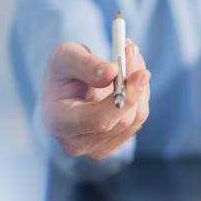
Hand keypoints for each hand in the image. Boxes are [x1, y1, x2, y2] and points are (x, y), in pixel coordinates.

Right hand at [42, 41, 150, 159]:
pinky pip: (138, 119)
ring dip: (139, 86)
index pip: (99, 120)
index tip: (140, 73)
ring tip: (130, 56)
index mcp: (59, 123)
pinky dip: (139, 95)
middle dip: (134, 86)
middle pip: (122, 121)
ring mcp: (97, 150)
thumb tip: (113, 72)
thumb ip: (85, 64)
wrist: (65, 92)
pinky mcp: (114, 146)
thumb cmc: (63, 74)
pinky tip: (129, 77)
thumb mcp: (65, 58)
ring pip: (135, 119)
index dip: (124, 98)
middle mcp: (77, 144)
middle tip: (133, 51)